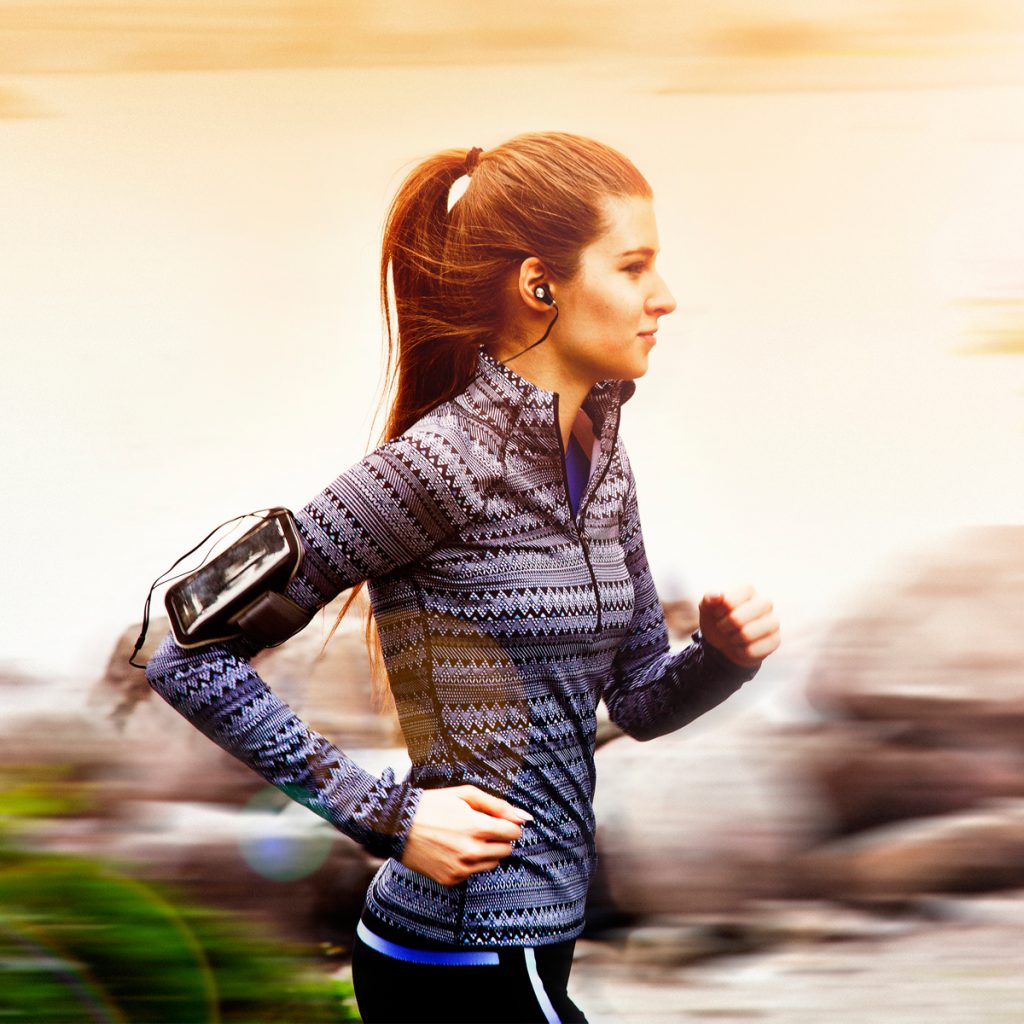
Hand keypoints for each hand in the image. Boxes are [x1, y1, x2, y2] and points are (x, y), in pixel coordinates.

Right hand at [400, 784, 531, 886]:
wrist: (398, 826)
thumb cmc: (432, 806)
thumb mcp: (465, 794)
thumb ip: (497, 805)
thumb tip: (523, 817)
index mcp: (477, 828)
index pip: (514, 833)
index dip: (508, 824)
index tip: (497, 820)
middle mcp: (472, 852)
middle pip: (506, 850)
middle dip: (499, 838)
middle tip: (481, 828)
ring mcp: (461, 869)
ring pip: (493, 864)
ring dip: (487, 852)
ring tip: (466, 838)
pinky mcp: (451, 880)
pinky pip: (473, 873)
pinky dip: (470, 863)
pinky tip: (454, 850)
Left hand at [698, 585, 780, 668]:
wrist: (725, 642)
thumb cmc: (717, 619)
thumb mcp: (707, 608)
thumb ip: (709, 598)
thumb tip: (716, 595)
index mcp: (748, 590)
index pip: (729, 601)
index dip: (719, 611)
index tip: (717, 613)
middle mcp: (765, 603)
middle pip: (738, 618)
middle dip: (724, 626)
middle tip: (723, 627)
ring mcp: (773, 622)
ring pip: (747, 635)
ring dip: (733, 639)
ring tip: (733, 636)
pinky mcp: (775, 640)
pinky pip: (752, 650)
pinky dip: (740, 651)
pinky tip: (741, 646)